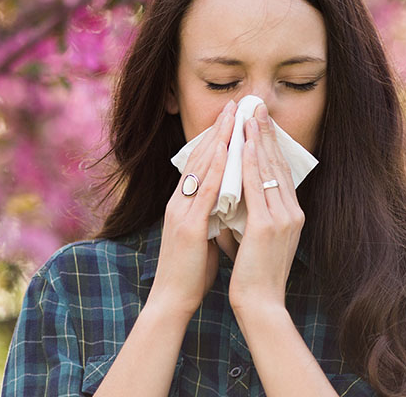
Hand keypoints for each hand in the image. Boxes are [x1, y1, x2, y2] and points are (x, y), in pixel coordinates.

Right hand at [146, 99, 236, 321]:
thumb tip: (227, 200)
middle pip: (199, 156)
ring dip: (218, 139)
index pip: (199, 162)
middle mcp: (178, 201)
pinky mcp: (188, 225)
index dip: (215, 138)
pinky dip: (216, 167)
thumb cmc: (191, 269)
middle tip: (233, 105)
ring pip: (201, 167)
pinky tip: (226, 150)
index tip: (230, 118)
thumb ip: (210, 213)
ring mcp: (181, 211)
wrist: (173, 300)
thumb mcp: (202, 233)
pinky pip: (204, 190)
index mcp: (183, 203)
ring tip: (232, 116)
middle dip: (218, 130)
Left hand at [229, 103, 304, 313]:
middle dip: (266, 133)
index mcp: (291, 213)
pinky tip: (244, 144)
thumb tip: (239, 192)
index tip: (260, 122)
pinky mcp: (269, 226)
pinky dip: (250, 162)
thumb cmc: (256, 272)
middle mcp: (292, 211)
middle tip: (257, 106)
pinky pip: (257, 186)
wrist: (261, 304)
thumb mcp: (259, 236)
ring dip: (257, 139)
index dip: (270, 144)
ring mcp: (283, 217)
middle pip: (277, 163)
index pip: (279, 170)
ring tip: (250, 114)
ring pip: (268, 169)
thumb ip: (254, 212)